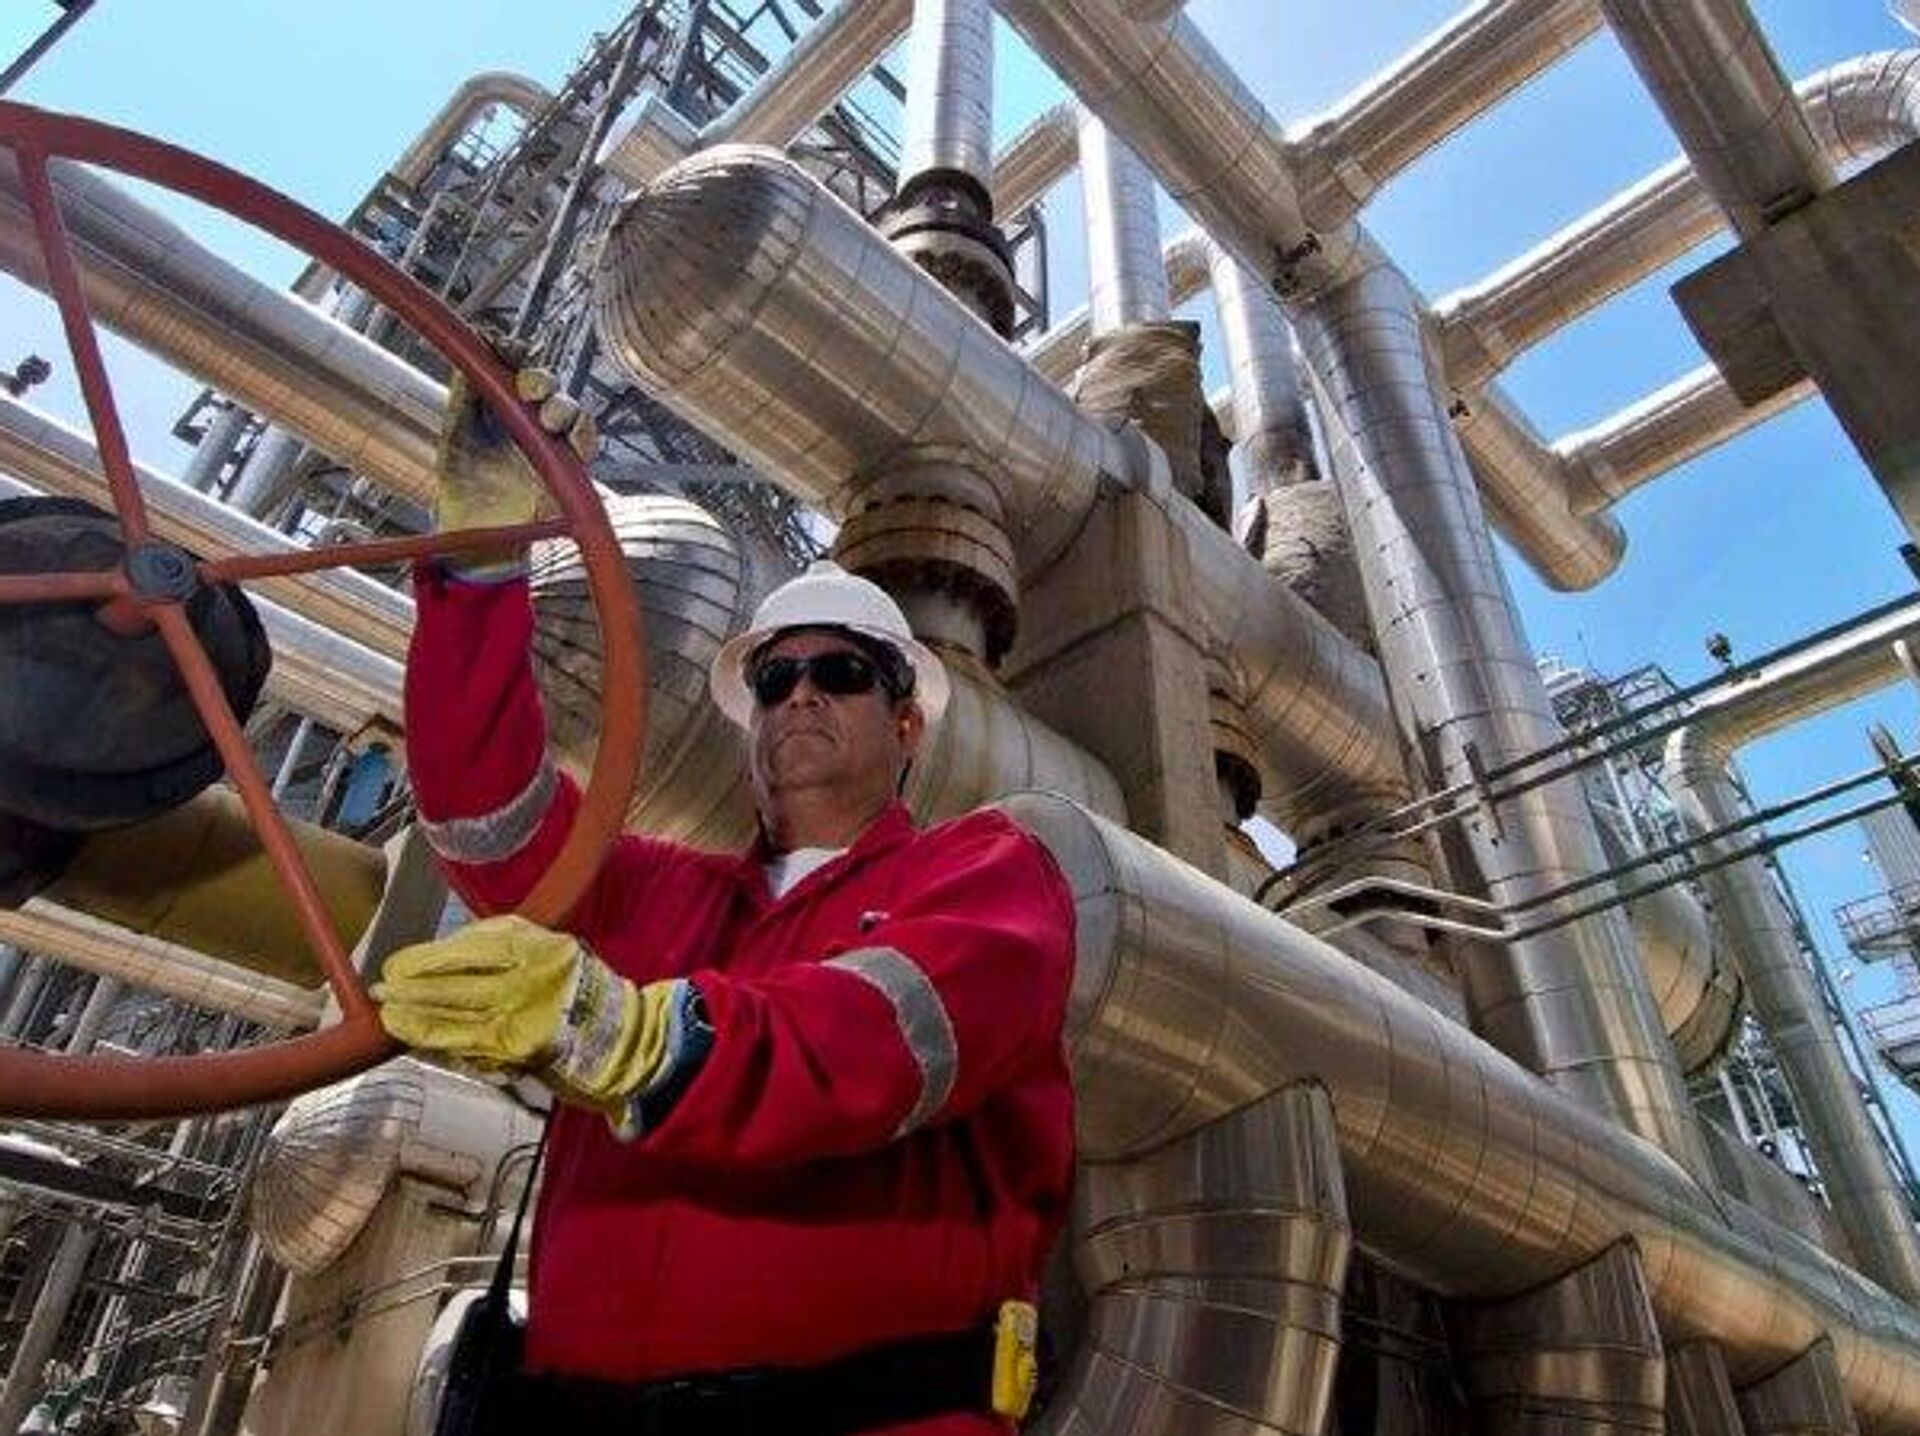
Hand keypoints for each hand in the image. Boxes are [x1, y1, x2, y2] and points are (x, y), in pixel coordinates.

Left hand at [374, 914, 675, 1118]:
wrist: (624, 1036)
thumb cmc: (580, 991)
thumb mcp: (548, 949)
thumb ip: (500, 948)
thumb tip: (438, 960)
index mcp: (534, 944)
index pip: (466, 949)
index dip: (425, 959)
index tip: (397, 965)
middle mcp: (527, 978)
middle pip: (454, 982)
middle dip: (411, 988)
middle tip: (382, 990)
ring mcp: (523, 1016)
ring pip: (454, 1017)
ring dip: (415, 1019)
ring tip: (389, 1016)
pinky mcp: (519, 1051)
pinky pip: (467, 1046)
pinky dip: (438, 1043)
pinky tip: (417, 1039)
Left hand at [433, 337, 598, 571]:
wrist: (475, 533)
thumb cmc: (462, 486)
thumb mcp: (455, 432)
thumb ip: (464, 394)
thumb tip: (468, 352)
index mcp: (499, 405)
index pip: (515, 367)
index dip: (513, 352)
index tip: (502, 346)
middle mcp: (527, 419)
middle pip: (546, 383)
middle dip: (540, 379)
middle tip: (528, 389)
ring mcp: (549, 441)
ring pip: (570, 408)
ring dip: (563, 407)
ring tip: (547, 421)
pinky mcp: (567, 467)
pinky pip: (586, 442)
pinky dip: (583, 435)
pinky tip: (570, 438)